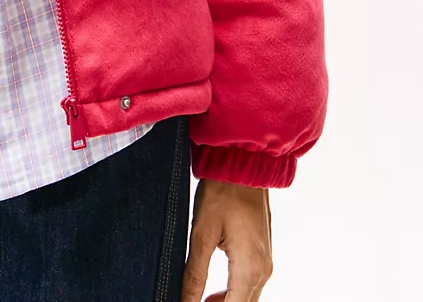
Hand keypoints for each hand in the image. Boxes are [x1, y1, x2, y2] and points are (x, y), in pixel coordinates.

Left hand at [181, 178, 272, 301]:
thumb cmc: (222, 191)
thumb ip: (195, 273)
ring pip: (247, 298)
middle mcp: (263, 270)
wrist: (244, 163)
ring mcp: (265, 262)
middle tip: (191, 300)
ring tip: (198, 299)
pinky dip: (233, 293)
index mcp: (249, 269)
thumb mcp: (202, 233)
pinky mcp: (262, 253)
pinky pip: (251, 285)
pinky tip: (213, 291)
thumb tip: (185, 300)